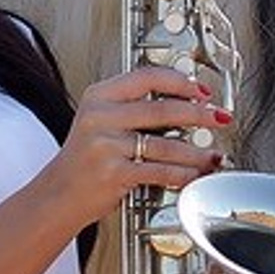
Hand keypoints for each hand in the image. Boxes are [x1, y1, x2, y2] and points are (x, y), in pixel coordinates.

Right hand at [48, 63, 228, 222]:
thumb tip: (183, 103)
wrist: (57, 196)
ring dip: (196, 152)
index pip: (147, 77)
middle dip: (199, 115)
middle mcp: (100, 117)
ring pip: (166, 144)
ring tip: (211, 155)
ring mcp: (105, 145)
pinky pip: (161, 171)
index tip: (201, 90)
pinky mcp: (114, 173)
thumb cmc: (83, 162)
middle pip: (163, 109)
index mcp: (98, 96)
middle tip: (218, 118)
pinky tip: (194, 175)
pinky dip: (184, 174)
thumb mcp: (99, 122)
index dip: (180, 82)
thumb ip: (132, 108)